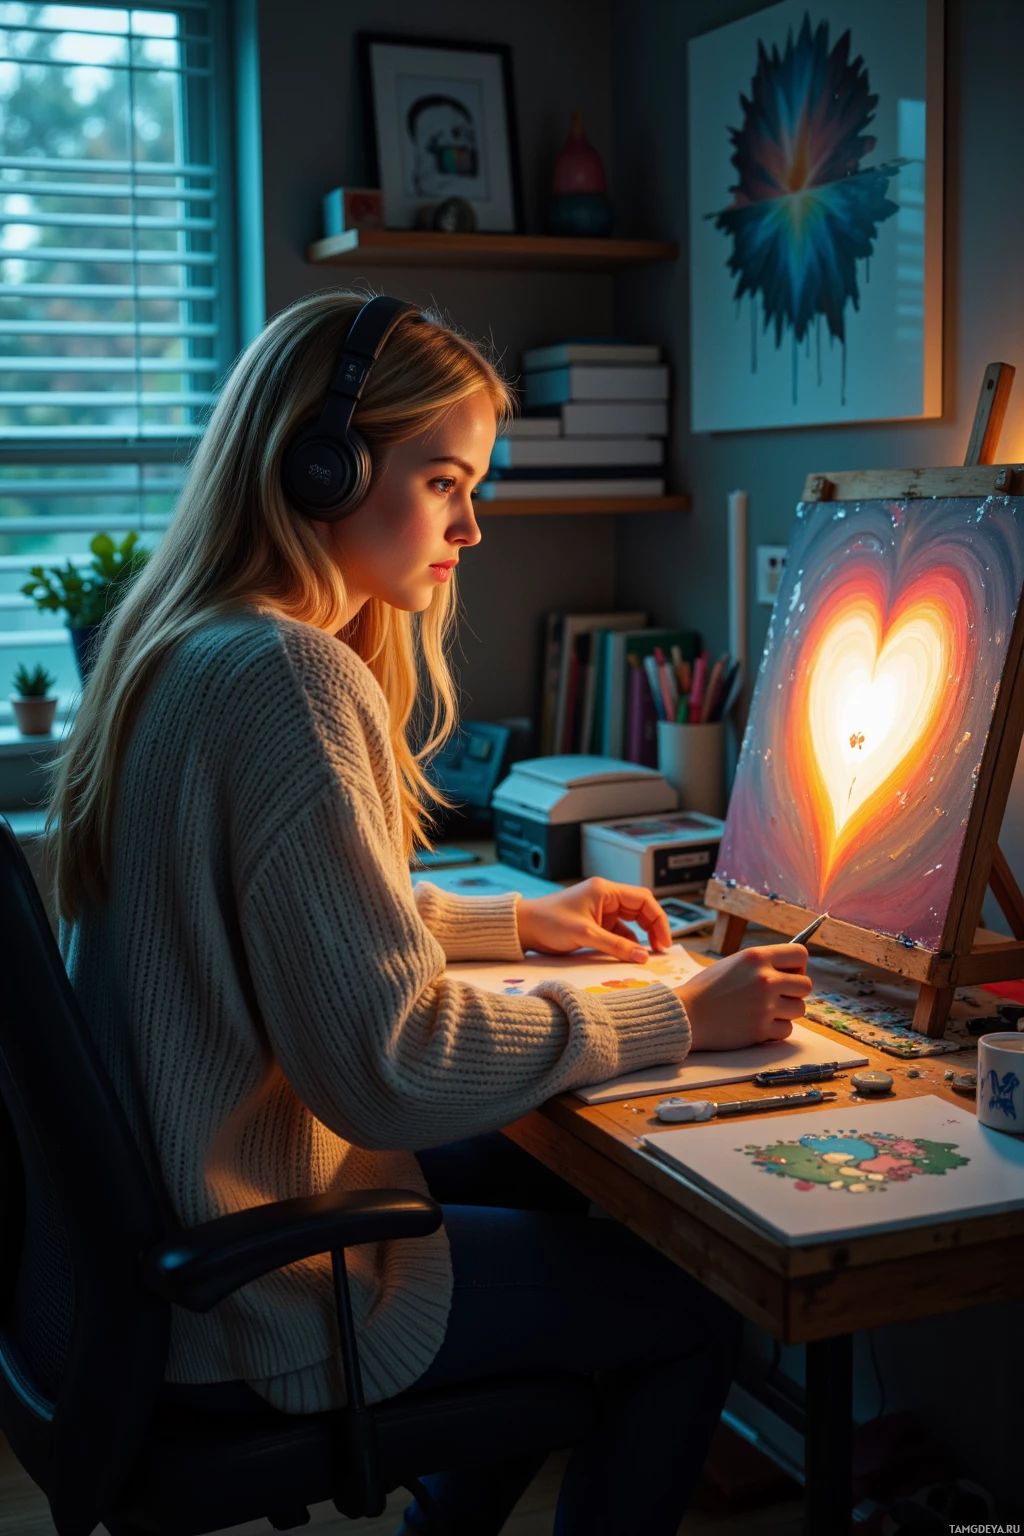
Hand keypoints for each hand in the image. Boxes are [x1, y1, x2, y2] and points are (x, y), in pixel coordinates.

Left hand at [517, 877, 671, 963]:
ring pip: (631, 922)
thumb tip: (643, 956)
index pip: (643, 900)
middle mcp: (606, 897)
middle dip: (653, 928)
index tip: (664, 942)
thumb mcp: (585, 935)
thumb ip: (616, 945)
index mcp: (606, 890)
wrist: (523, 928)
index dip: (659, 920)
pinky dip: (626, 942)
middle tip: (660, 951)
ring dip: (641, 937)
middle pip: (641, 909)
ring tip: (647, 956)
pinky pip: (618, 931)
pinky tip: (630, 954)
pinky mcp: (595, 922)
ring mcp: (601, 910)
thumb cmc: (549, 923)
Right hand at [677, 944, 812, 1050]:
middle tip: (777, 996)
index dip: (798, 965)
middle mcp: (765, 979)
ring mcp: (765, 1006)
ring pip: (800, 1009)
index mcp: (756, 957)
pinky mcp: (761, 1030)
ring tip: (765, 1011)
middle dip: (794, 991)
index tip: (789, 973)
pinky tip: (759, 1024)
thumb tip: (791, 969)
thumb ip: (761, 964)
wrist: (686, 1015)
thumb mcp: (734, 963)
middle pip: (806, 985)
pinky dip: (776, 1030)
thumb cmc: (706, 989)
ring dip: (786, 1011)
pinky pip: (787, 1030)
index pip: (800, 954)